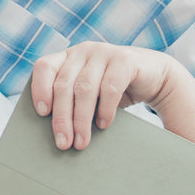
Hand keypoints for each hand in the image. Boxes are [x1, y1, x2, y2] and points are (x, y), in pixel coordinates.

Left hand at [30, 42, 173, 149]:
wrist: (155, 77)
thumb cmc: (114, 90)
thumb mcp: (90, 93)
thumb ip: (72, 101)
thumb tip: (56, 134)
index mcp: (68, 57)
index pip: (44, 67)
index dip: (40, 88)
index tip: (41, 113)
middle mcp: (83, 51)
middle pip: (64, 85)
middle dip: (62, 117)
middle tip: (63, 143)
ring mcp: (104, 52)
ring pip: (84, 88)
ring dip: (81, 119)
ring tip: (81, 142)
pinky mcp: (125, 60)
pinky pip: (110, 87)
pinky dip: (105, 110)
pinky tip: (103, 125)